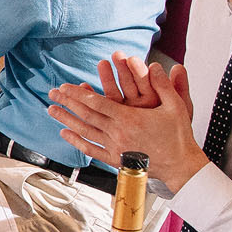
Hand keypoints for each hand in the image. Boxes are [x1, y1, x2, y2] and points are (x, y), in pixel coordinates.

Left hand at [46, 55, 208, 187]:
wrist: (180, 166)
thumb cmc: (179, 135)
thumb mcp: (176, 106)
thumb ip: (164, 85)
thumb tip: (155, 65)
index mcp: (130, 118)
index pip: (97, 103)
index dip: (78, 94)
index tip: (65, 87)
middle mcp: (118, 133)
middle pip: (85, 115)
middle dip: (67, 103)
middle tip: (52, 93)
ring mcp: (115, 147)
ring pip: (84, 131)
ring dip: (66, 120)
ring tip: (51, 110)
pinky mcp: (115, 159)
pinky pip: (91, 149)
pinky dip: (76, 141)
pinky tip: (65, 133)